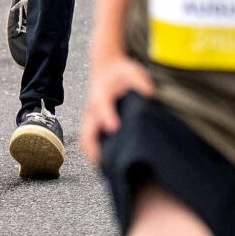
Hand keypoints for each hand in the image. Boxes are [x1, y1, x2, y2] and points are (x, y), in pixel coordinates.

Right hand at [77, 46, 153, 163]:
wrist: (106, 67)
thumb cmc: (122, 72)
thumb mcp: (133, 71)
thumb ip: (140, 83)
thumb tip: (149, 96)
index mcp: (102, 94)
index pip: (101, 106)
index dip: (107, 117)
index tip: (114, 128)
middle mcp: (92, 109)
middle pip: (87, 131)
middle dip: (94, 147)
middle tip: (108, 162)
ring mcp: (89, 118)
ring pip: (85, 139)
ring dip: (93, 153)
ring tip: (108, 168)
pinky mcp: (91, 123)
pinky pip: (89, 140)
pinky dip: (94, 152)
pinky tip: (107, 162)